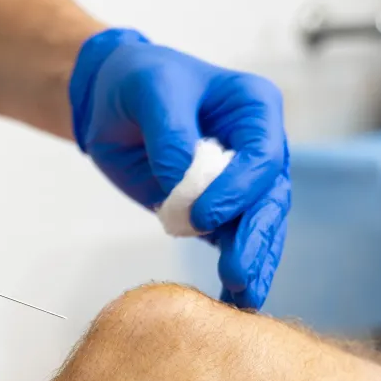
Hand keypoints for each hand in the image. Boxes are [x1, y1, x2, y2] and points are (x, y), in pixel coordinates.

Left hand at [70, 29, 289, 308]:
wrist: (111, 101)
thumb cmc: (137, 81)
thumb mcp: (150, 91)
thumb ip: (170, 133)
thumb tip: (183, 182)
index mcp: (254, 109)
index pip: (262, 156)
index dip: (237, 190)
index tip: (202, 215)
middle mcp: (258, 148)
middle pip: (269, 199)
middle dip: (256, 239)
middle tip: (239, 274)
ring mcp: (240, 183)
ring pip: (257, 227)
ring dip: (252, 262)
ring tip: (243, 297)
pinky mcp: (215, 211)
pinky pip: (232, 242)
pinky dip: (235, 270)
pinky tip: (233, 300)